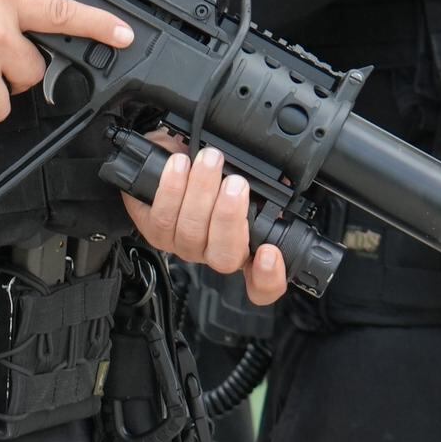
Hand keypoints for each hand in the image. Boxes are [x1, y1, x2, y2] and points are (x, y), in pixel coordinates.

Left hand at [120, 142, 289, 306]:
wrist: (174, 155)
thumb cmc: (213, 169)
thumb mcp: (245, 176)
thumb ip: (266, 187)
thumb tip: (285, 179)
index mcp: (244, 247)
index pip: (262, 285)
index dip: (269, 278)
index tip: (270, 253)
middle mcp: (214, 252)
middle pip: (225, 256)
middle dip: (229, 216)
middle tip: (236, 183)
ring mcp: (184, 245)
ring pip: (192, 231)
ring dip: (201, 191)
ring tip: (209, 160)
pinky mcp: (155, 231)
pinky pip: (162, 218)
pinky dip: (172, 188)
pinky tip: (179, 165)